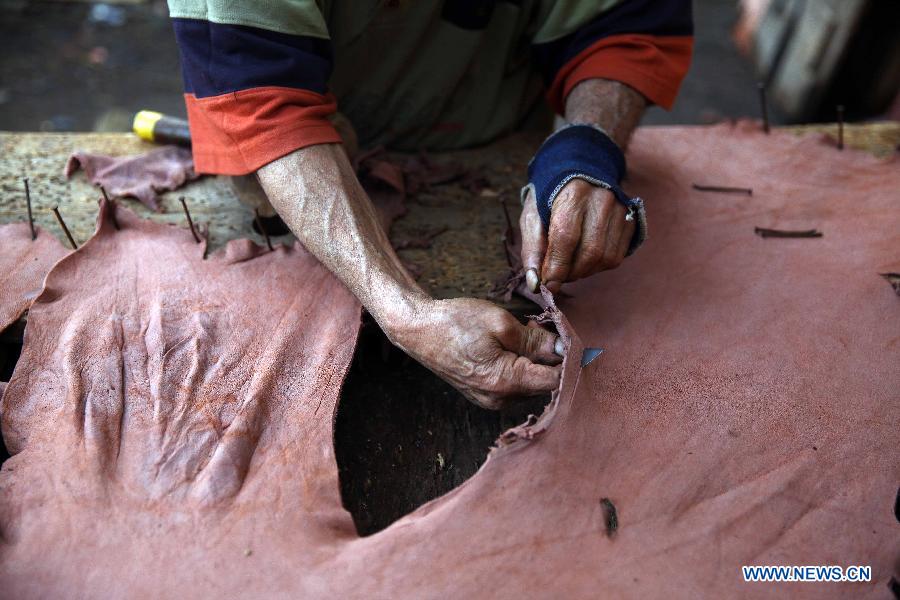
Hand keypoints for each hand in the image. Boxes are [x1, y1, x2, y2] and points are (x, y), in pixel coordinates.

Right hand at [388, 298, 562, 409]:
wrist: (417, 329)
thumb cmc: (455, 322)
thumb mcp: (500, 323)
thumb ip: (536, 341)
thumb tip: (564, 350)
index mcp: (506, 383)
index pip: (556, 381)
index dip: (570, 361)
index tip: (572, 340)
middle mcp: (500, 399)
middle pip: (545, 385)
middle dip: (551, 359)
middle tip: (544, 329)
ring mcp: (491, 400)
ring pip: (531, 386)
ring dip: (536, 363)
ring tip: (525, 334)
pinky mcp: (484, 395)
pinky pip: (515, 386)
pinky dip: (521, 368)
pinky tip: (513, 347)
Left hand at [521, 178, 634, 293]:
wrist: (579, 173)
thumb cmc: (550, 198)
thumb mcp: (532, 217)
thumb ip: (532, 250)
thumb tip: (536, 284)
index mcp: (573, 193)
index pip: (566, 237)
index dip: (556, 267)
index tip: (547, 285)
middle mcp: (601, 199)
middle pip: (590, 252)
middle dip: (570, 273)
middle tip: (557, 276)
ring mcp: (620, 210)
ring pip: (605, 258)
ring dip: (584, 272)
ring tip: (569, 268)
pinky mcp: (630, 221)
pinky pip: (616, 257)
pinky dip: (597, 266)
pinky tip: (585, 259)